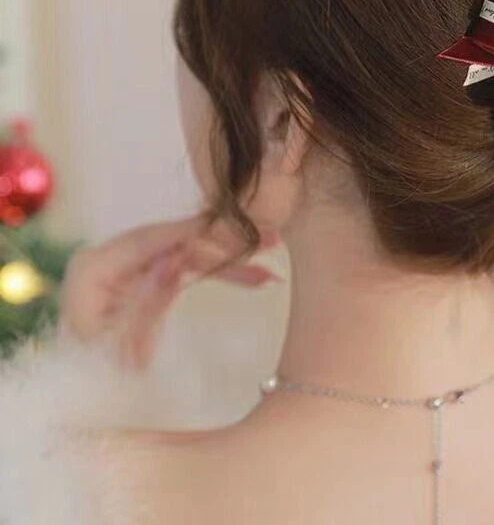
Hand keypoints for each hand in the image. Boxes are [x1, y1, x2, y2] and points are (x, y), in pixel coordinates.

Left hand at [59, 214, 280, 368]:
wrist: (82, 403)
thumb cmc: (95, 379)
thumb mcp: (121, 348)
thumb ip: (148, 302)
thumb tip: (174, 261)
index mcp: (93, 268)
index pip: (154, 239)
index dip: (199, 232)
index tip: (239, 228)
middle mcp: (111, 258)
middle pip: (176, 241)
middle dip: (225, 243)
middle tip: (270, 239)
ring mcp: (129, 267)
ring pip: (189, 254)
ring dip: (231, 260)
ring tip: (272, 266)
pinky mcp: (145, 278)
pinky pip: (189, 269)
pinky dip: (220, 273)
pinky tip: (256, 279)